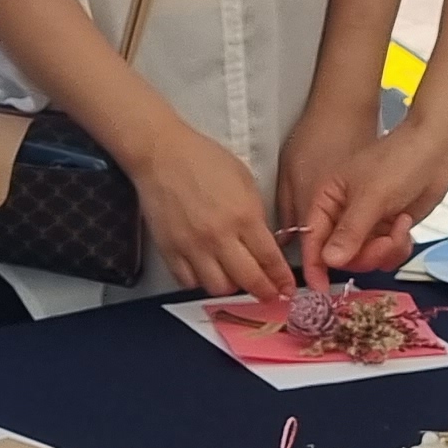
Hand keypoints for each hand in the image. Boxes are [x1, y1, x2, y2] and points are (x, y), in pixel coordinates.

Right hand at [124, 119, 300, 305]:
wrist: (161, 154)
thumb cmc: (201, 159)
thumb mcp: (244, 180)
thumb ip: (255, 214)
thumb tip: (264, 242)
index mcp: (243, 216)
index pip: (269, 259)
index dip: (281, 279)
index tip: (286, 287)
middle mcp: (219, 236)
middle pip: (249, 280)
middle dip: (265, 291)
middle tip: (269, 294)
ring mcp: (192, 246)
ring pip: (218, 288)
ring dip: (231, 287)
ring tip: (235, 279)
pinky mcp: (170, 250)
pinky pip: (188, 282)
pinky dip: (200, 282)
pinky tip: (206, 273)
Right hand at [307, 115, 447, 282]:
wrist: (435, 151)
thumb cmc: (399, 161)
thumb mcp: (371, 197)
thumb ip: (349, 231)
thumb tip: (329, 261)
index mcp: (327, 199)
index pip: (312, 238)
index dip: (314, 264)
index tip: (320, 288)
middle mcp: (342, 214)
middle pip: (341, 256)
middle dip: (364, 255)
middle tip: (383, 241)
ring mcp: (366, 223)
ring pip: (365, 258)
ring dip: (385, 250)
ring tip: (398, 227)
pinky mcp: (386, 229)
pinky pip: (385, 255)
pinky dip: (397, 247)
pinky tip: (404, 226)